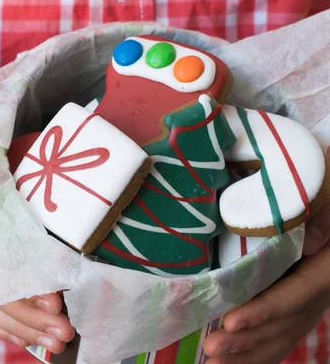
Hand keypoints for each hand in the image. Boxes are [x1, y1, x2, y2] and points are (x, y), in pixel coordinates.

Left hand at [204, 148, 329, 363]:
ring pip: (282, 333)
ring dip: (248, 352)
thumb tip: (310, 241)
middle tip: (212, 348)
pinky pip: (280, 333)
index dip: (266, 310)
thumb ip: (319, 212)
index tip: (232, 321)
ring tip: (214, 361)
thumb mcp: (322, 188)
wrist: (323, 196)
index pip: (297, 292)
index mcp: (326, 263)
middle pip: (285, 321)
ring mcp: (308, 299)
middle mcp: (319, 287)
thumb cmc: (317, 185)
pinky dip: (257, 352)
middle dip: (248, 339)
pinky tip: (229, 362)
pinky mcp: (294, 303)